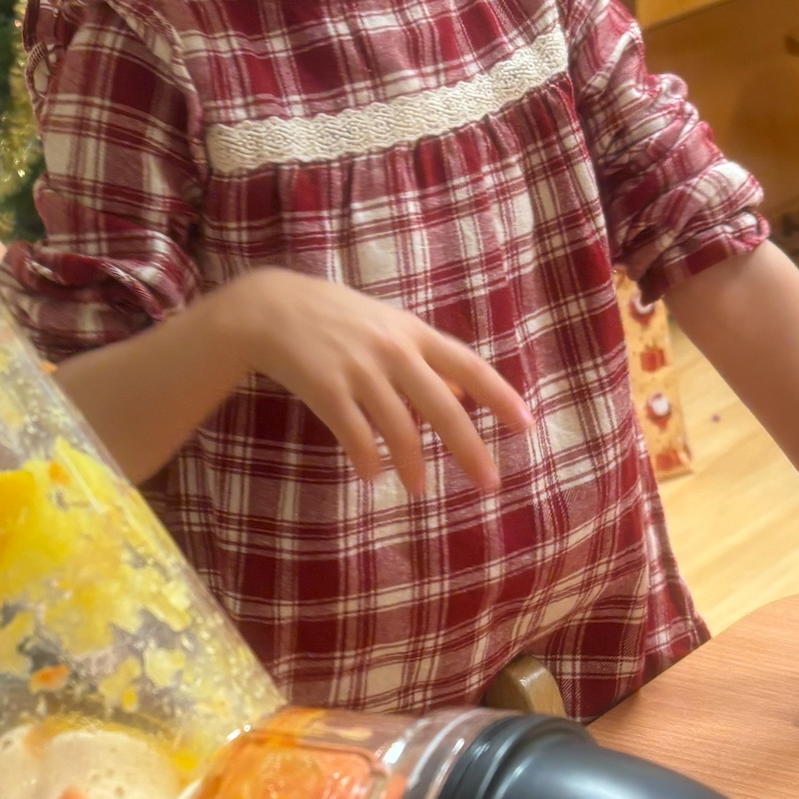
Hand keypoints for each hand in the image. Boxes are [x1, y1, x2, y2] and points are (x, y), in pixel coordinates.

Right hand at [212, 268, 531, 494]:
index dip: (500, 396)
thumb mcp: (389, 326)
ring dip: (413, 464)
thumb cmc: (338, 318)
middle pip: (443, 406)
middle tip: (489, 483)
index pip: (470, 365)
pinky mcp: (326, 388)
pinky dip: (367, 458)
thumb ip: (427, 357)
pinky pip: (355, 434)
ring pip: (399, 428)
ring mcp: (360, 370)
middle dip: (469, 447)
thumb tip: (465, 390)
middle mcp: (393, 351)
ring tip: (419, 489)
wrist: (272, 309)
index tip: (527, 425)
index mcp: (413, 333)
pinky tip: (372, 473)